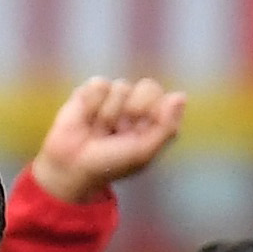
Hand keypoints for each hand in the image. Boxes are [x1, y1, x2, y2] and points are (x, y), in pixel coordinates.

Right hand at [34, 75, 185, 204]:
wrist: (71, 167)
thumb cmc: (110, 163)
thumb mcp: (143, 152)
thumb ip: (166, 127)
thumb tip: (180, 96)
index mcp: (155, 118)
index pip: (165, 98)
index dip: (151, 115)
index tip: (137, 135)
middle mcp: (136, 103)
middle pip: (148, 86)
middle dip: (131, 110)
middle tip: (118, 131)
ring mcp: (114, 96)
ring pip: (121, 87)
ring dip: (107, 114)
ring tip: (99, 130)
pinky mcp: (90, 92)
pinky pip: (98, 84)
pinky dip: (91, 105)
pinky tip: (86, 119)